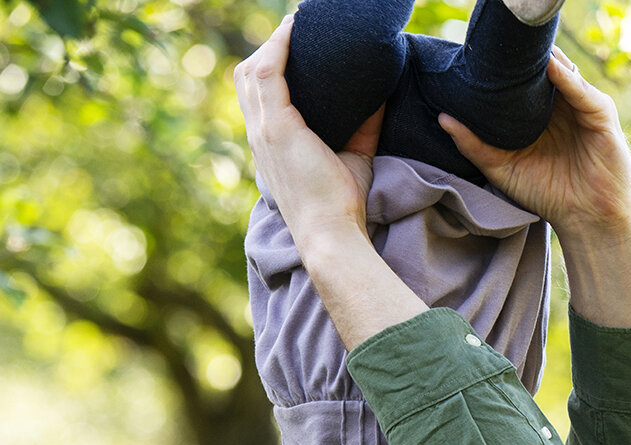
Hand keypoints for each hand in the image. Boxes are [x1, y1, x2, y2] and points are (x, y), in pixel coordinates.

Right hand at [234, 15, 383, 246]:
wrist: (332, 234)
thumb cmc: (341, 203)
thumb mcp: (355, 155)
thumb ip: (364, 125)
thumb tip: (382, 95)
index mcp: (269, 143)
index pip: (256, 94)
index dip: (270, 64)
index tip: (294, 45)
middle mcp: (259, 134)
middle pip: (248, 75)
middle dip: (268, 46)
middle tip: (299, 28)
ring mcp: (264, 130)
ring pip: (254, 69)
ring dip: (274, 42)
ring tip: (299, 23)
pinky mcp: (277, 128)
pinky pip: (269, 73)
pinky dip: (280, 48)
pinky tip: (296, 30)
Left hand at [440, 47, 630, 239]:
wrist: (587, 221)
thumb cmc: (549, 195)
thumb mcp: (502, 169)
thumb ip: (473, 145)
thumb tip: (442, 118)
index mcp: (539, 113)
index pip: (522, 79)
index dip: (504, 66)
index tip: (480, 53)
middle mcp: (561, 105)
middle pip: (542, 67)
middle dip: (524, 56)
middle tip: (498, 42)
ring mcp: (582, 107)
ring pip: (563, 71)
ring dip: (545, 58)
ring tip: (522, 47)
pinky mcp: (601, 116)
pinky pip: (583, 91)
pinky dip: (567, 78)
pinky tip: (550, 68)